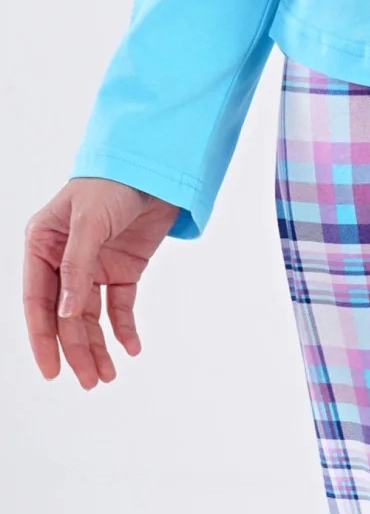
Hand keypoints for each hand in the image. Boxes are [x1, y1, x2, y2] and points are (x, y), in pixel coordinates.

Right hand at [24, 178, 181, 387]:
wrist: (158, 163)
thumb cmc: (112, 180)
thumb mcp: (89, 221)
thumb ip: (76, 267)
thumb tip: (64, 314)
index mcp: (43, 245)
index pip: (37, 300)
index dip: (42, 338)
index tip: (52, 371)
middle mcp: (64, 259)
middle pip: (65, 316)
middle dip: (77, 350)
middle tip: (91, 381)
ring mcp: (94, 266)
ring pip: (90, 317)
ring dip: (98, 346)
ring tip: (108, 375)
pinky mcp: (123, 268)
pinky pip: (119, 306)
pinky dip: (124, 328)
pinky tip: (132, 347)